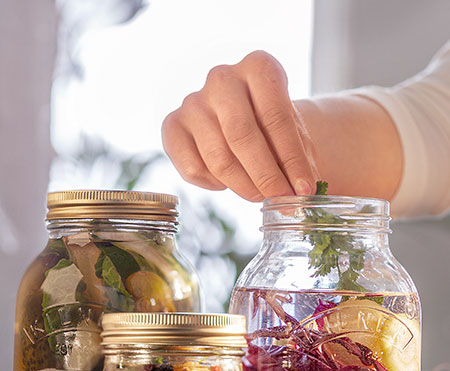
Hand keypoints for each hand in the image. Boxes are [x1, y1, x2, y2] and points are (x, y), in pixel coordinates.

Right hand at [161, 50, 318, 201]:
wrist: (240, 114)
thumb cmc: (270, 124)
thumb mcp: (293, 131)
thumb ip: (298, 157)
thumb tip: (301, 191)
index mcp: (258, 66)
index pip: (276, 117)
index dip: (292, 159)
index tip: (303, 189)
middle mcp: (222, 78)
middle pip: (242, 136)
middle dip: (265, 175)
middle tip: (280, 199)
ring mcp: (193, 102)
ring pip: (218, 158)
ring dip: (243, 185)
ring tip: (259, 195)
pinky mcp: (172, 126)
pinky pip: (193, 169)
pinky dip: (214, 184)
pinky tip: (227, 182)